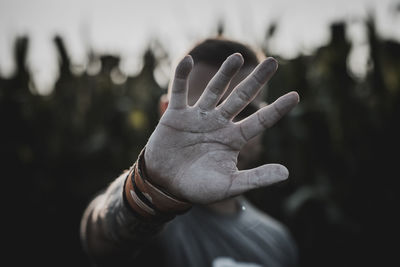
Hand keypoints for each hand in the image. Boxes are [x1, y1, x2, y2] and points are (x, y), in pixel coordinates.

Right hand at [144, 53, 298, 203]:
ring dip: (224, 73)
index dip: (277, 109)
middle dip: (256, 81)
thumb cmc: (198, 187)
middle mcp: (219, 123)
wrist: (166, 185)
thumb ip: (255, 178)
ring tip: (236, 57)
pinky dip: (182, 76)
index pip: (260, 121)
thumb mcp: (229, 185)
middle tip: (273, 62)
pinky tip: (188, 60)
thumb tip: (286, 173)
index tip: (295, 96)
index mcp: (233, 139)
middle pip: (241, 97)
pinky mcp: (176, 115)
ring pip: (214, 90)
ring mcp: (198, 117)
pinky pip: (179, 92)